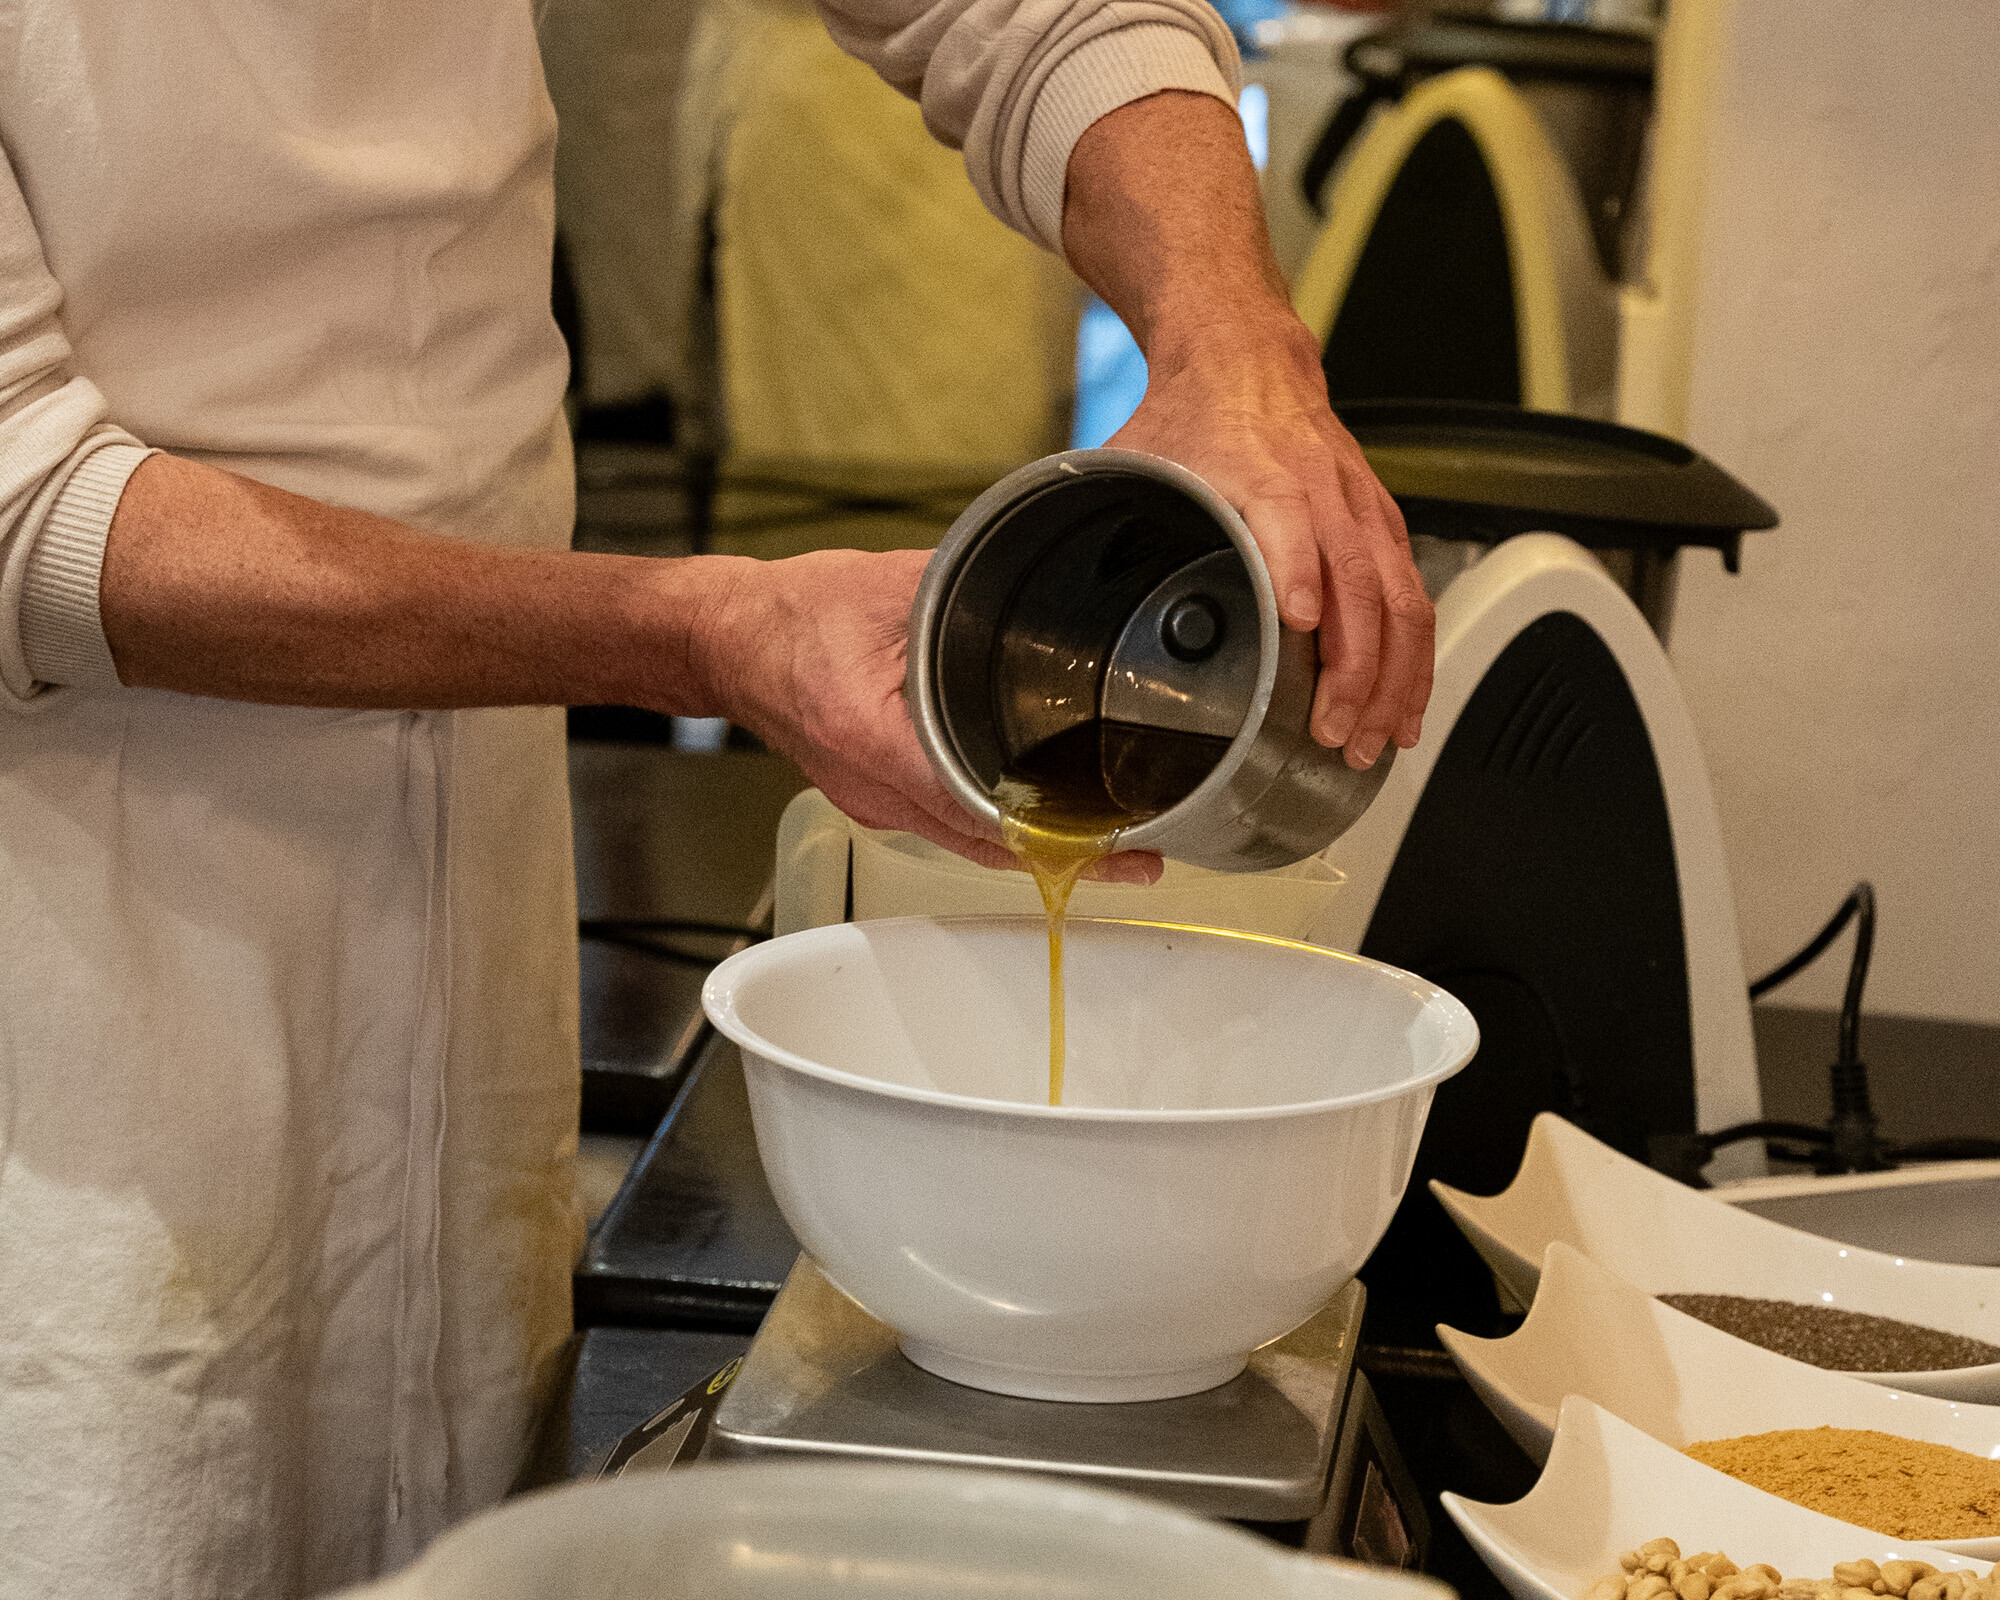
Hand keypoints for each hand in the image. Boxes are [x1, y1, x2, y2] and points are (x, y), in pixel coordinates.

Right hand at [696, 547, 1161, 881]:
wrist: (730, 640)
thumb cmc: (793, 615)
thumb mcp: (891, 588)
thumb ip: (969, 594)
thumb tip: (1045, 589)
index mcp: (874, 736)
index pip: (979, 805)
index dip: (1054, 830)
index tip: (1114, 840)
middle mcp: (876, 787)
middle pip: (987, 842)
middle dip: (1068, 852)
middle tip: (1141, 852)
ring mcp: (876, 804)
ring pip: (971, 845)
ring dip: (1040, 848)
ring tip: (1112, 846)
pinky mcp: (880, 800)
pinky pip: (951, 829)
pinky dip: (1003, 830)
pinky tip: (1046, 822)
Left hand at [1060, 89, 1434, 769]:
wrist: (1246, 356)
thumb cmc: (1196, 414)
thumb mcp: (1139, 458)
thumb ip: (1108, 521)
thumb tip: (1049, 585)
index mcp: (1261, 473)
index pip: (1287, 524)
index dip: (1295, 572)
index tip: (1297, 624)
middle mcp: (1322, 492)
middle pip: (1357, 584)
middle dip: (1353, 670)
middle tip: (1332, 734)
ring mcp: (1360, 509)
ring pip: (1398, 600)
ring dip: (1392, 679)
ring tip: (1375, 743)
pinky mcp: (1381, 523)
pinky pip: (1411, 596)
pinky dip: (1413, 658)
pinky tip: (1404, 707)